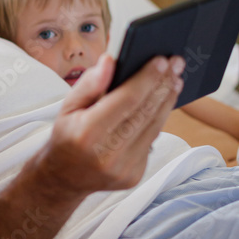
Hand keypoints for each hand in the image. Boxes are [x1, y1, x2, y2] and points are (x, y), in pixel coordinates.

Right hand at [39, 52, 184, 196]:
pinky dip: (158, 120)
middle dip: (162, 85)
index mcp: (87, 134)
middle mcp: (107, 154)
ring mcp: (123, 168)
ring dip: (167, 100)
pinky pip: (151, 141)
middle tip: (176, 63)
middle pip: (144, 113)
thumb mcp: (67, 107)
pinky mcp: (134, 175)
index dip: (146, 78)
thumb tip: (111, 61)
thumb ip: (89, 84)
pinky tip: (162, 103)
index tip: (160, 60)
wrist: (64, 178)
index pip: (127, 100)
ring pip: (154, 127)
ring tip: (174, 80)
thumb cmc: (67, 136)